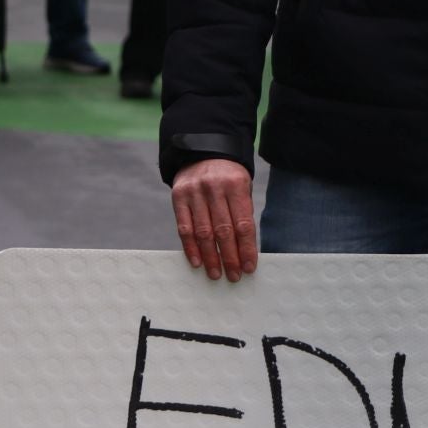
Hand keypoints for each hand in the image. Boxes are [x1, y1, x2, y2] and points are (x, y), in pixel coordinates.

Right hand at [171, 159, 257, 280]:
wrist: (202, 151)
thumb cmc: (228, 177)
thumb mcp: (242, 187)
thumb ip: (243, 214)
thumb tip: (245, 250)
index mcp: (236, 186)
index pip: (243, 224)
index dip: (246, 249)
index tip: (249, 268)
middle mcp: (215, 188)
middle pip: (223, 231)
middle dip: (230, 257)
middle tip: (233, 276)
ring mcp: (195, 192)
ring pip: (203, 232)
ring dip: (210, 256)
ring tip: (216, 274)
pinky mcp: (178, 197)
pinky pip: (184, 227)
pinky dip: (190, 247)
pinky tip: (197, 262)